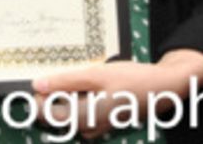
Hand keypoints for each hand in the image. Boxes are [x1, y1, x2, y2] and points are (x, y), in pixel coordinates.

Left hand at [32, 48, 202, 138]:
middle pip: (58, 117)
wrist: (164, 87)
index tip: (39, 84)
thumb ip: (66, 81)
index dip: (38, 100)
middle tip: (61, 78)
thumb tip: (38, 85)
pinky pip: (84, 115)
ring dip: (68, 99)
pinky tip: (91, 88)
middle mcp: (91, 128)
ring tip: (80, 81)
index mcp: (87, 118)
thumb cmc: (133, 80)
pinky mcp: (106, 122)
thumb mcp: (97, 74)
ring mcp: (99, 127)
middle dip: (53, 98)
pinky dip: (81, 101)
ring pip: (71, 115)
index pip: (48, 116)